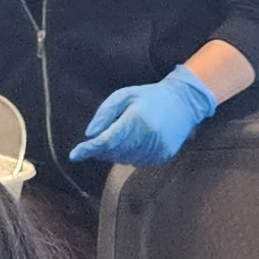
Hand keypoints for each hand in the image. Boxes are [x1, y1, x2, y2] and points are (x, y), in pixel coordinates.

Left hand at [68, 64, 219, 168]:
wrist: (184, 103)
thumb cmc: (150, 96)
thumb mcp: (124, 95)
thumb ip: (104, 113)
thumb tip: (90, 135)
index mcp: (136, 120)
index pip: (107, 140)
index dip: (89, 149)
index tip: (74, 155)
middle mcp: (147, 138)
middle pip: (113, 153)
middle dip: (101, 148)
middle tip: (104, 135)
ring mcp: (157, 150)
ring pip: (123, 160)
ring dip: (116, 151)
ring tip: (125, 134)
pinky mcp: (163, 157)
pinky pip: (136, 162)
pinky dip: (130, 154)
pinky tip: (137, 140)